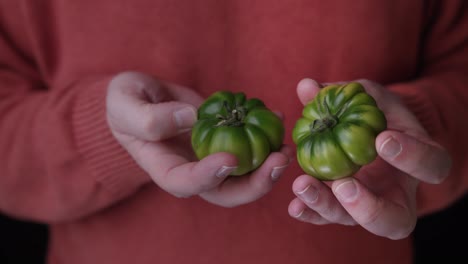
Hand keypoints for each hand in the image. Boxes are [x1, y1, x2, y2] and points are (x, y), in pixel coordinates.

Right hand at [106, 72, 290, 206]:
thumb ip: (148, 117)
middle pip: (226, 192)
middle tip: (278, 159)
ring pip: (244, 175)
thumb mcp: (124, 103)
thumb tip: (190, 118)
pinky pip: (249, 146)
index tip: (229, 159)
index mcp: (164, 167)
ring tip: (286, 146)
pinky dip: (267, 136)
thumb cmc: (126, 102)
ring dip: (269, 167)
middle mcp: (192, 170)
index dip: (208, 177)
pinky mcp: (224, 140)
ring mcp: (210, 157)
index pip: (185, 183)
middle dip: (255, 183)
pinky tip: (278, 117)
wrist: (143, 96)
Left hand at [288, 78, 451, 238]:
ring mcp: (369, 206)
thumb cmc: (378, 113)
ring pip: (355, 223)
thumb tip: (306, 86)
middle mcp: (398, 194)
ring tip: (303, 185)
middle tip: (343, 185)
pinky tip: (294, 206)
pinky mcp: (343, 209)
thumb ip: (345, 92)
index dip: (412, 156)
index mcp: (420, 161)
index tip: (383, 139)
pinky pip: (328, 218)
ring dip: (327, 206)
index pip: (430, 165)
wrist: (372, 134)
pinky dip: (310, 213)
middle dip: (368, 207)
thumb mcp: (370, 97)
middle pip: (394, 219)